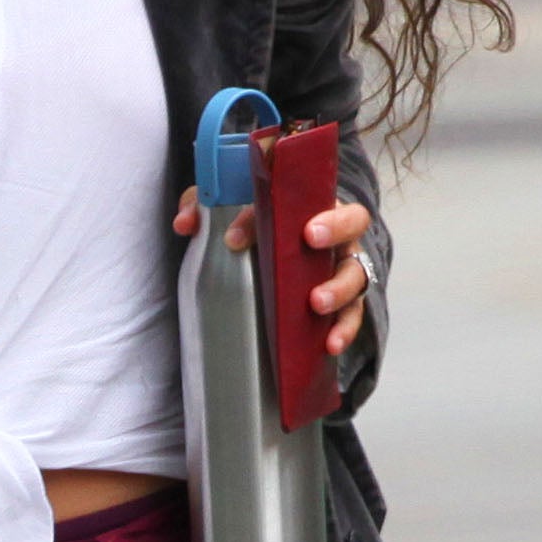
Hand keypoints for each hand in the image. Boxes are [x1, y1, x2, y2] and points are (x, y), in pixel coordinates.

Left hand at [172, 188, 375, 358]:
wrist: (281, 261)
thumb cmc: (261, 229)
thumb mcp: (228, 211)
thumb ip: (204, 206)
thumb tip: (185, 223)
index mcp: (311, 202)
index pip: (298, 197)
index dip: (268, 212)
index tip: (237, 237)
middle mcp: (336, 232)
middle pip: (353, 220)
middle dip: (334, 227)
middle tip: (309, 239)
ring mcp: (344, 267)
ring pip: (356, 273)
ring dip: (339, 287)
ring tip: (315, 304)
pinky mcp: (346, 303)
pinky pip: (354, 315)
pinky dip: (345, 330)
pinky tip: (330, 344)